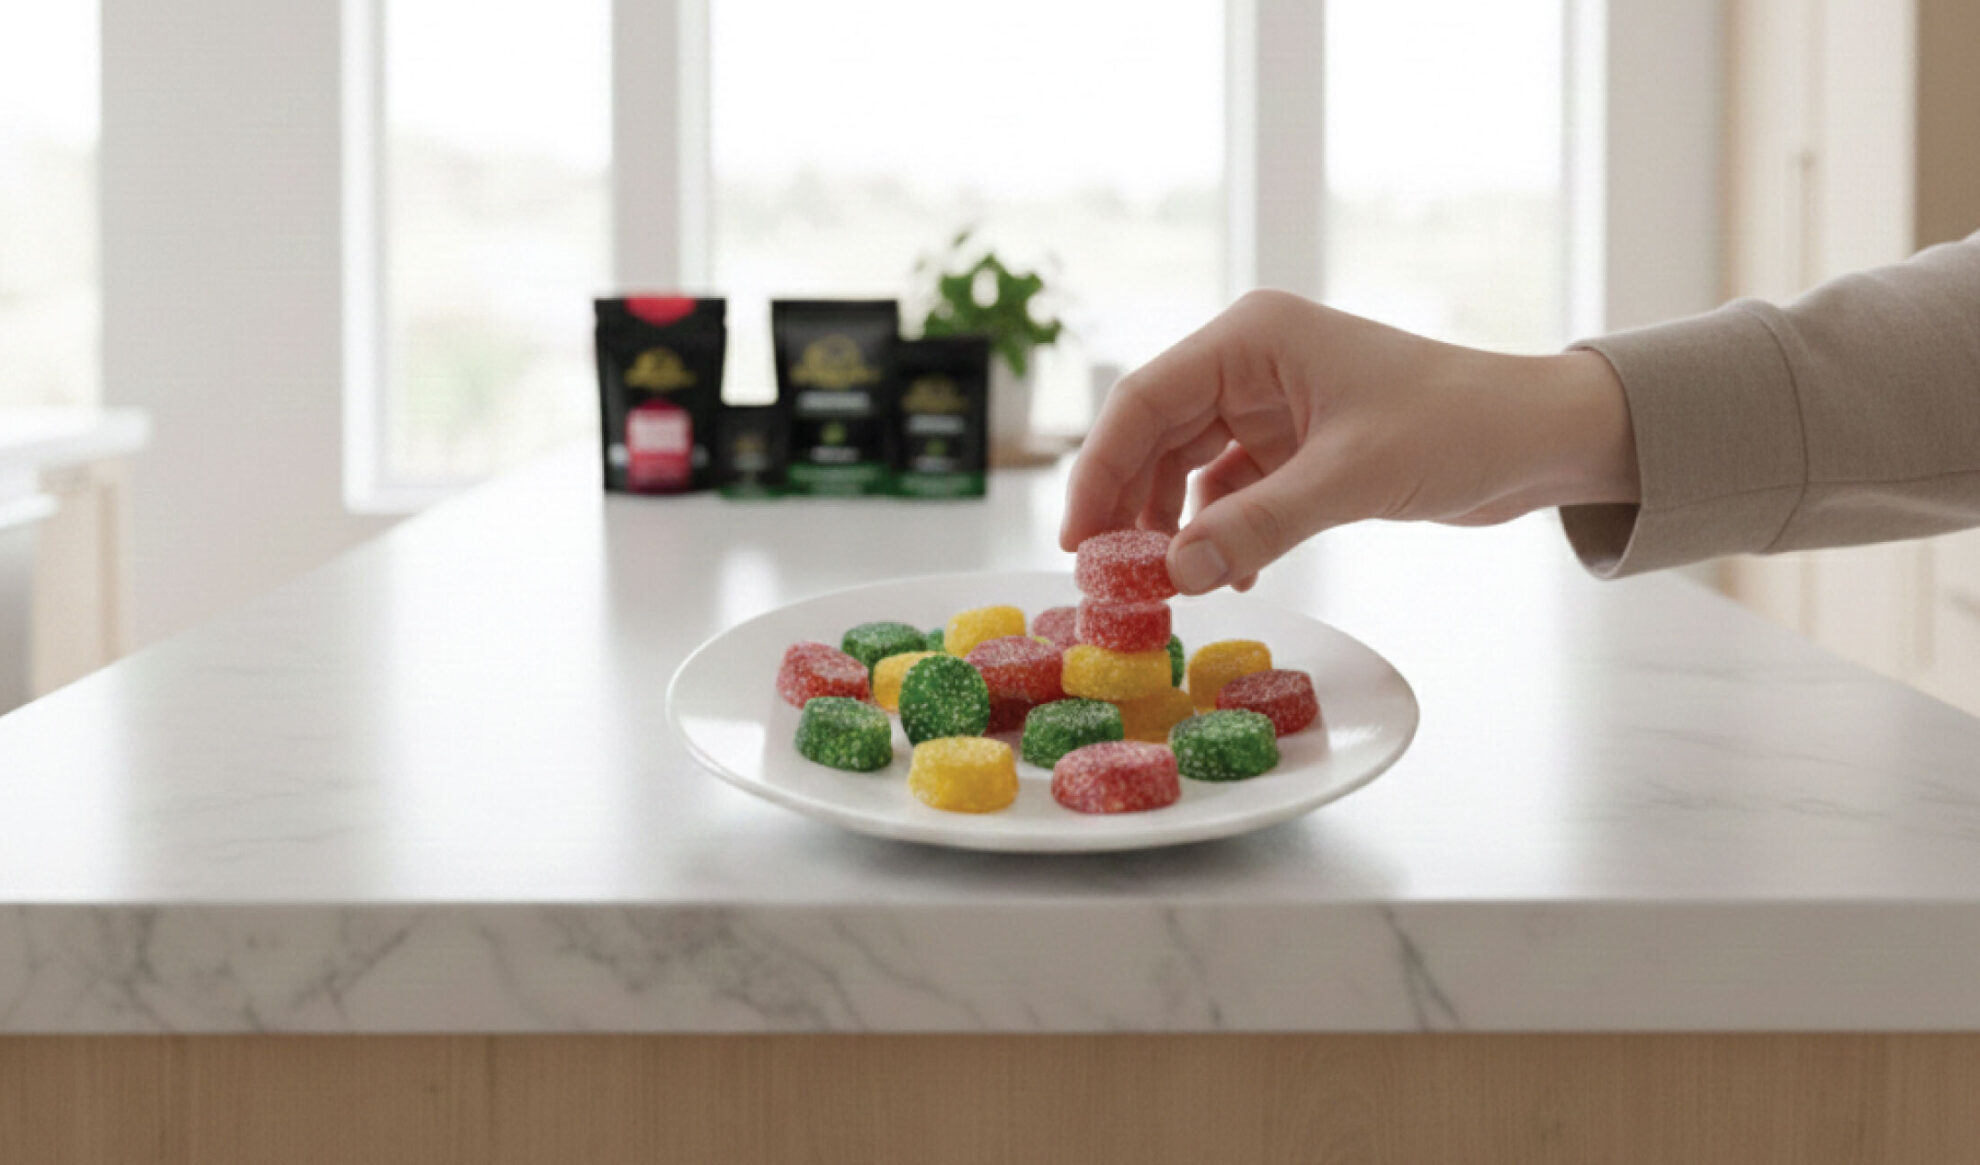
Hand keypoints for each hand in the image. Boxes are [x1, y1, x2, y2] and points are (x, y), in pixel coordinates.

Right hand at [1060, 290, 1640, 593]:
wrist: (1543, 438)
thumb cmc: (1460, 427)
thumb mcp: (1352, 478)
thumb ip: (1258, 525)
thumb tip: (1175, 575)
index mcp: (1253, 337)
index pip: (1144, 400)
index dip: (1100, 469)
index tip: (1078, 538)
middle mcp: (1253, 364)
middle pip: (1155, 436)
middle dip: (1129, 506)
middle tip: (1108, 577)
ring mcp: (1274, 407)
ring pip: (1187, 469)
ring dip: (1174, 527)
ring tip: (1164, 588)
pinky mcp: (1299, 448)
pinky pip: (1232, 495)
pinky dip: (1221, 535)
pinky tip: (1226, 578)